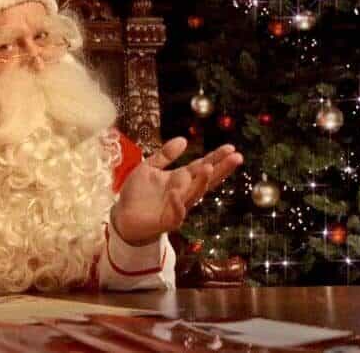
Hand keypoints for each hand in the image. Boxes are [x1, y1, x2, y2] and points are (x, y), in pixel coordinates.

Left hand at [113, 137, 242, 244]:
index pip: (201, 166)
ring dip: (201, 182)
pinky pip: (176, 213)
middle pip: (206, 180)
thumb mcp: (148, 167)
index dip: (216, 157)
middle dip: (221, 169)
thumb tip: (184, 139)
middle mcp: (183, 192)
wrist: (123, 217)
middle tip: (236, 157)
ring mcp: (177, 207)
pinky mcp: (166, 221)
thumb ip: (165, 155)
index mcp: (180, 179)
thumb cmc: (137, 193)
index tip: (231, 147)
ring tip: (208, 168)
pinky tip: (175, 194)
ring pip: (194, 195)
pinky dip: (176, 204)